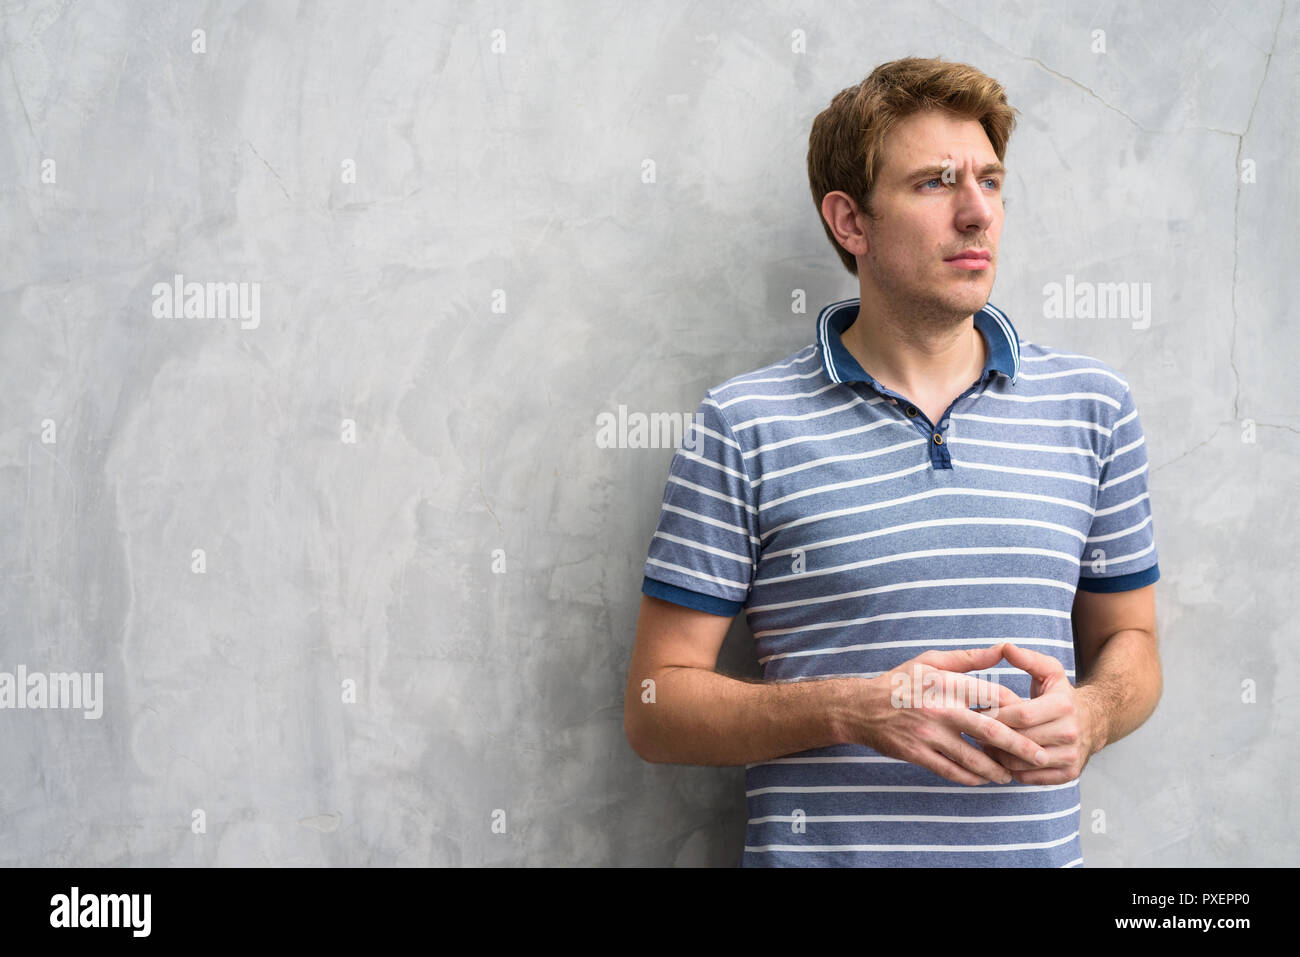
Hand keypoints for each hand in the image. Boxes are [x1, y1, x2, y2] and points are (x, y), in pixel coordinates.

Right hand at [848, 643, 1051, 785]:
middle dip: (1019, 746)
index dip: (1016, 709)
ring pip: (972, 757)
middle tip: (1040, 756)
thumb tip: (1002, 649)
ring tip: (1011, 775)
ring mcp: (928, 734)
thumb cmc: (901, 682)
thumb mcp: (931, 661)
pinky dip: (970, 778)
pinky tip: (982, 779)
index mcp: (946, 683)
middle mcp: (939, 709)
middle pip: (990, 731)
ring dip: (996, 769)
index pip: (993, 696)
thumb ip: (968, 659)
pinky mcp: (917, 754)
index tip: (1032, 718)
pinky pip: (950, 771)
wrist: (861, 708)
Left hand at [977, 643, 1097, 783]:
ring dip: (997, 755)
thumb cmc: (1061, 693)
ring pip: (1021, 762)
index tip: (976, 711)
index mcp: (1063, 706)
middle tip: (972, 730)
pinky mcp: (1068, 774)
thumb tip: (1005, 647)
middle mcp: (1070, 733)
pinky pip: (1029, 778)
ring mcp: (1071, 756)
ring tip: (984, 743)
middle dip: (992, 735)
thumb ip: (1027, 658)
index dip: (995, 714)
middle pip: (1020, 739)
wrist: (1092, 721)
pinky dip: (1011, 769)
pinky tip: (1001, 756)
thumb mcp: (1049, 671)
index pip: (1021, 715)